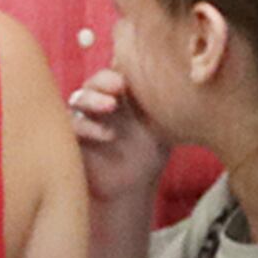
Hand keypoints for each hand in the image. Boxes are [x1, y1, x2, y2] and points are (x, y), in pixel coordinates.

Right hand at [68, 68, 166, 202]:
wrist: (129, 190)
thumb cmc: (148, 156)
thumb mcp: (163, 128)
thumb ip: (166, 105)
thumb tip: (184, 81)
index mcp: (121, 95)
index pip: (117, 71)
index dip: (122, 67)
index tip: (135, 73)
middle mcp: (100, 102)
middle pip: (96, 80)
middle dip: (105, 80)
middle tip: (120, 85)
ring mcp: (84, 118)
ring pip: (80, 98)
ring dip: (93, 98)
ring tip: (111, 105)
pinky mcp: (72, 138)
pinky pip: (73, 125)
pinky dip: (88, 127)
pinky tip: (108, 135)